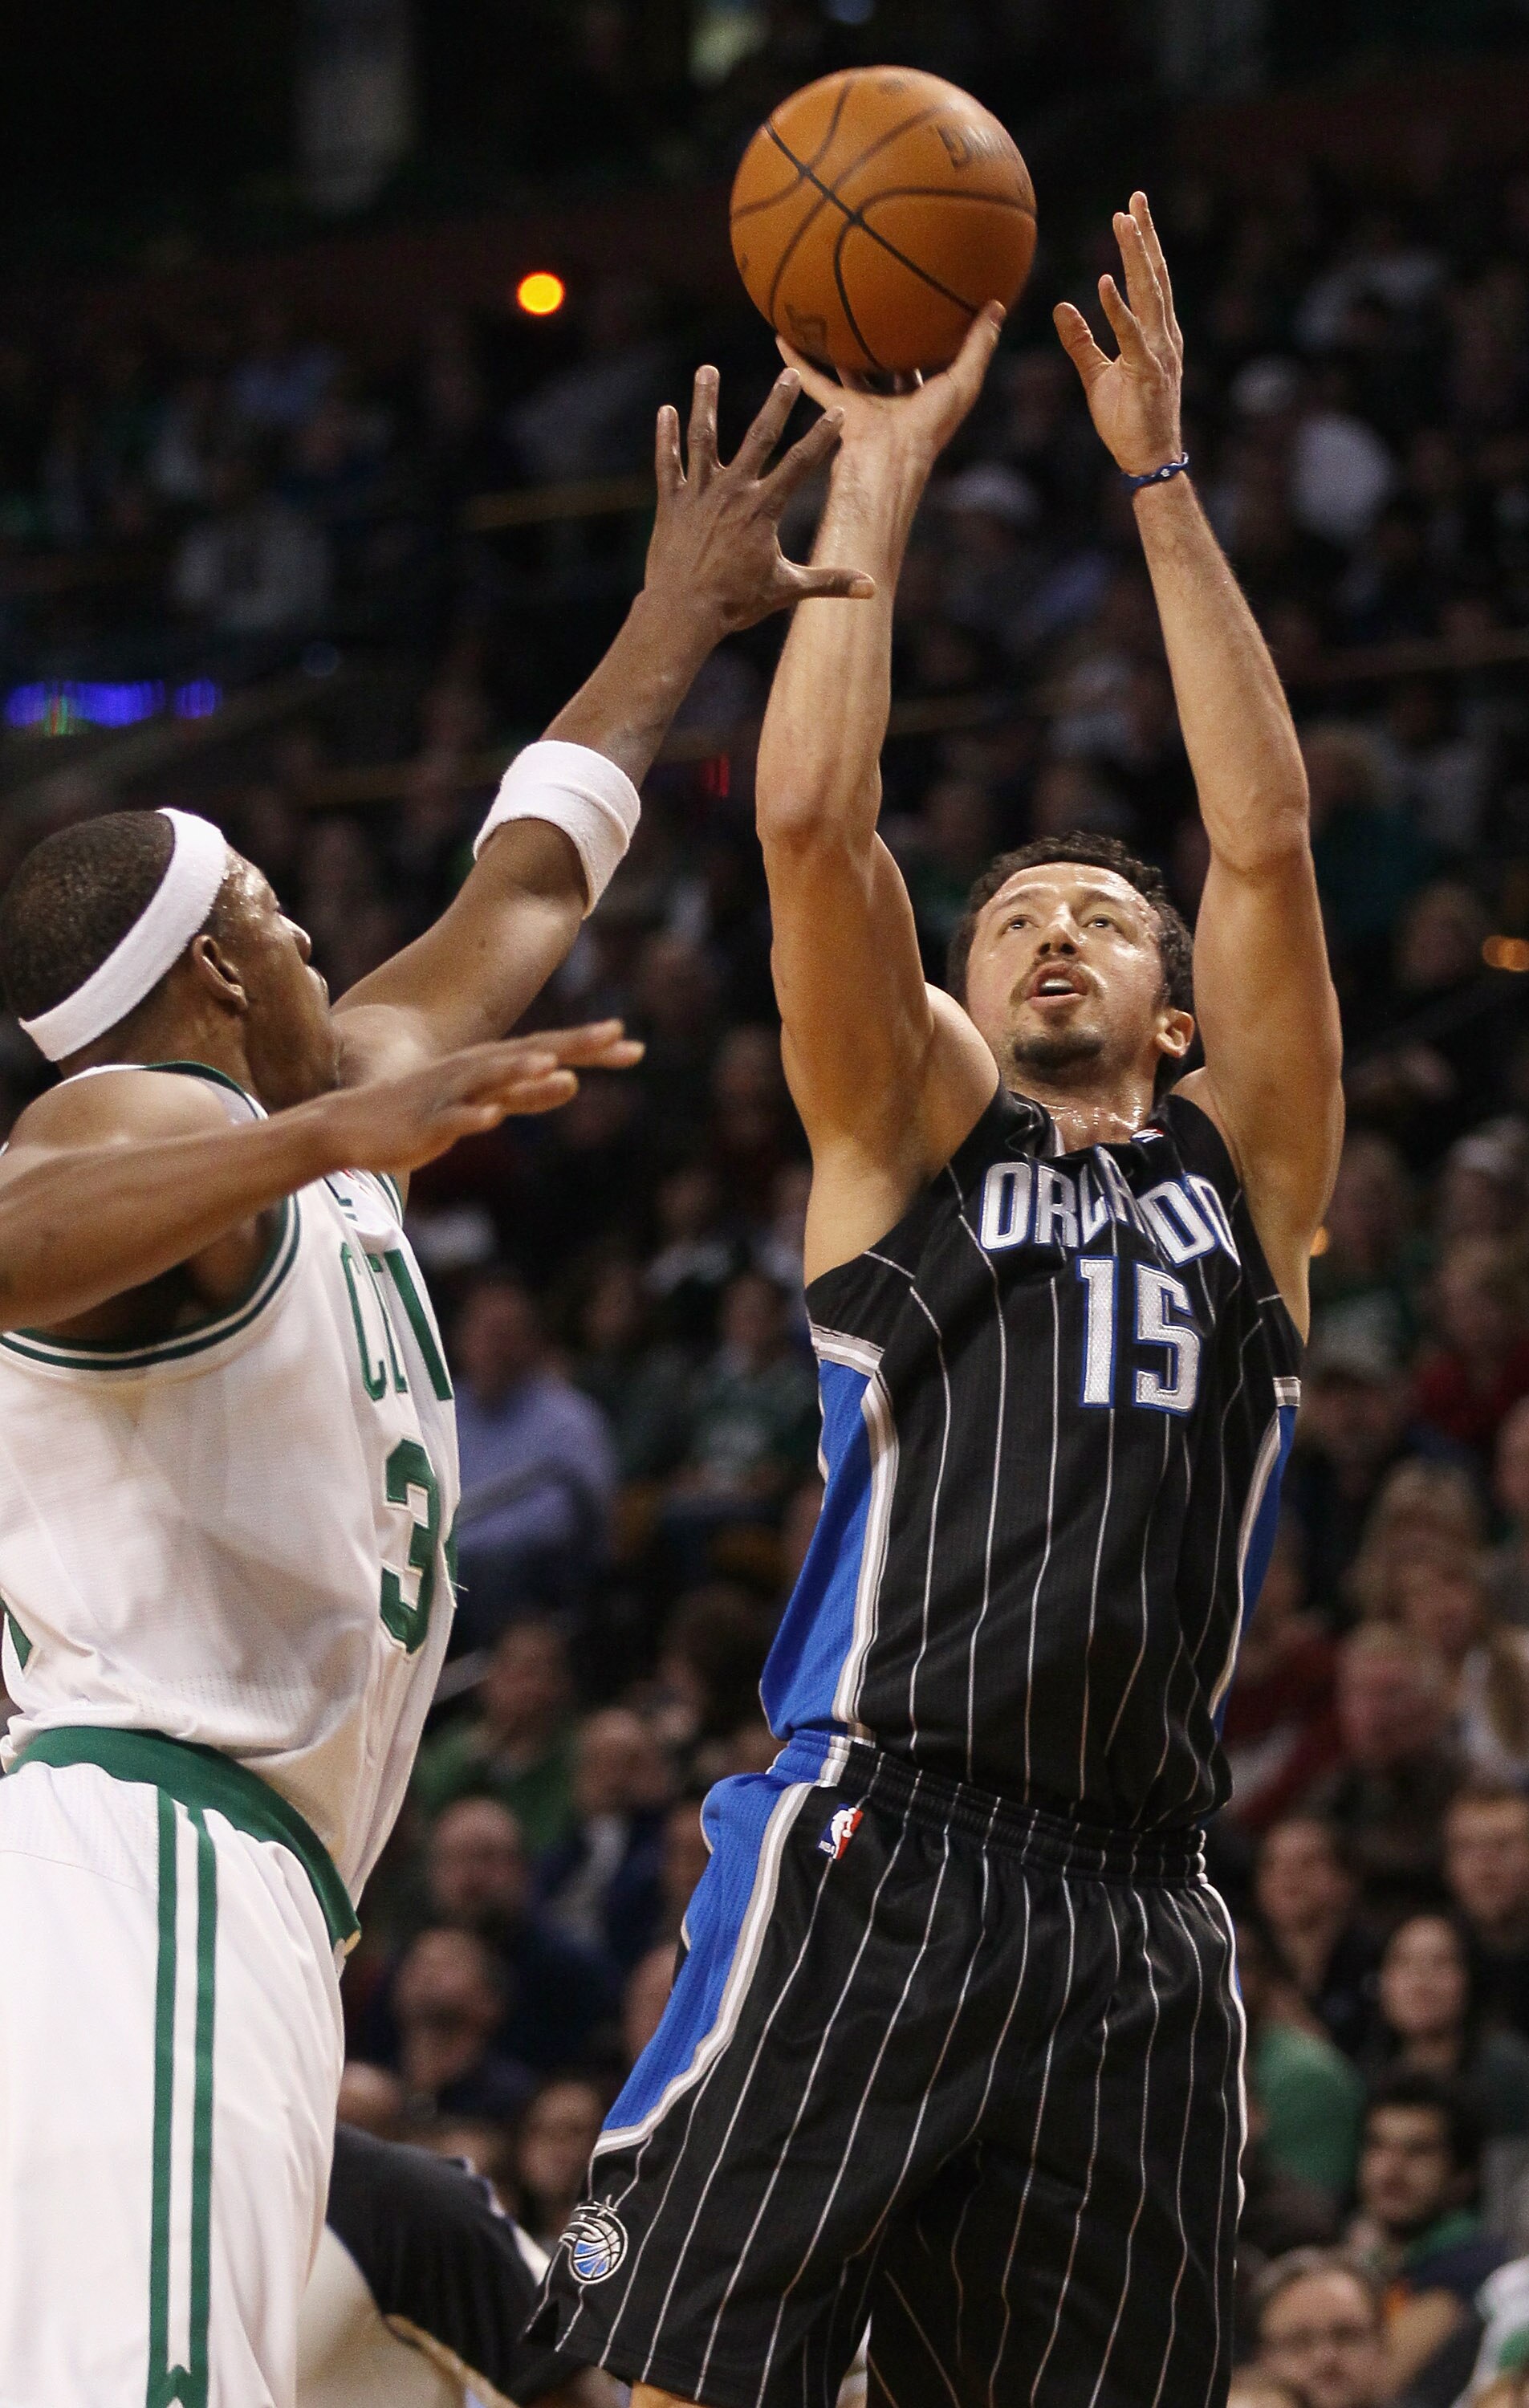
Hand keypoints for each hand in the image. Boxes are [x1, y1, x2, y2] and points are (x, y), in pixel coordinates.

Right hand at [316, 1021, 642, 1174]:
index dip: (587, 1045)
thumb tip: (571, 1080)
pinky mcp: (424, 1124)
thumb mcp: (486, 1101)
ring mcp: (448, 1096)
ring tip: (555, 1068)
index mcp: (489, 1067)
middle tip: (616, 1035)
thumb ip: (526, 1093)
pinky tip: (491, 1116)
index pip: (546, 1050)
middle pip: (529, 1056)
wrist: (349, 1128)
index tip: (630, 1042)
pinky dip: (471, 1116)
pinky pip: (450, 1121)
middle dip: (571, 1046)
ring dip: (520, 1074)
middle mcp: (473, 1073)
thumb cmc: (422, 1116)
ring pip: (490, 1082)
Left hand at [643, 367, 875, 632]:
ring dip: (705, 402)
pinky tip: (665, 410)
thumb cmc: (735, 603)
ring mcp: (698, 494)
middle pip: (759, 437)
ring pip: (704, 438)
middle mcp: (732, 492)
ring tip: (707, 370)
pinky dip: (666, 437)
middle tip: (790, 373)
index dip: (822, 436)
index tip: (838, 409)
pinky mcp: (670, 503)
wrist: (683, 613)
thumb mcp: (787, 589)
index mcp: (763, 509)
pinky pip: (667, 463)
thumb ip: (830, 582)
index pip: (801, 463)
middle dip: (777, 404)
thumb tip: (872, 589)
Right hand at [777, 302, 1005, 470]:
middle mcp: (894, 401)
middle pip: (887, 365)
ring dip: (836, 348)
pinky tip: (782, 336)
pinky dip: (797, 361)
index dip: (928, 338)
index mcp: (924, 397)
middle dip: (884, 341)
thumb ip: (979, 345)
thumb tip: (997, 304)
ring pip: (848, 371)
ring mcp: (864, 405)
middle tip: (877, 305)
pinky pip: (813, 380)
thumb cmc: (930, 427)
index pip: (929, 363)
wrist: (889, 460)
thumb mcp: (964, 381)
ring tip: (825, 317)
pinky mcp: (839, 409)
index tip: (925, 308)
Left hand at [1054, 192, 1182, 478]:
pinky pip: (1131, 334)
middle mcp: (1164, 335)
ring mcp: (1160, 352)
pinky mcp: (1148, 372)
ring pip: (1149, 293)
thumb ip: (1080, 340)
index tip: (1131, 211)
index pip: (1150, 280)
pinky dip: (1118, 307)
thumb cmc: (1127, 420)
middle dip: (1145, 235)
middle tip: (1135, 197)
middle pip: (1155, 275)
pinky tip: (1106, 281)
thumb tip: (1061, 307)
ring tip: (1124, 221)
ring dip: (1136, 255)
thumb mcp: (1096, 374)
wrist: (1147, 460)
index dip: (1142, 245)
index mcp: (1156, 333)